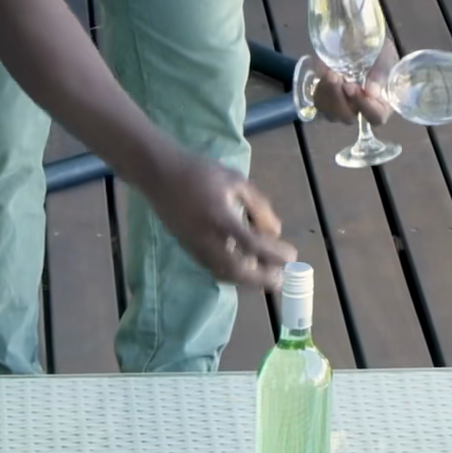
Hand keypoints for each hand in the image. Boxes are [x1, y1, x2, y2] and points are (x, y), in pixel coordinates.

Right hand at [146, 153, 295, 288]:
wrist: (159, 174)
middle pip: (238, 272)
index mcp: (222, 219)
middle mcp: (208, 239)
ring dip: (249, 280)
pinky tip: (246, 266)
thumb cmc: (200, 172)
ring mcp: (196, 247)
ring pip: (226, 275)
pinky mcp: (189, 249)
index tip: (292, 256)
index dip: (275, 256)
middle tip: (281, 278)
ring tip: (268, 274)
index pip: (254, 246)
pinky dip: (234, 274)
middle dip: (263, 279)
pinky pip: (215, 269)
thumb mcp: (236, 180)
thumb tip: (275, 231)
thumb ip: (259, 206)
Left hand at [313, 39, 397, 124]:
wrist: (358, 38)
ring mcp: (343, 107)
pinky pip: (320, 103)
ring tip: (330, 72)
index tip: (351, 87)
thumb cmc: (377, 49)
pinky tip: (324, 73)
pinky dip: (320, 89)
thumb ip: (380, 72)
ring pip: (330, 113)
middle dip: (339, 98)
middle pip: (348, 117)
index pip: (376, 116)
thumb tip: (371, 92)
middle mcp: (362, 110)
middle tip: (335, 76)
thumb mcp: (384, 55)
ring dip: (327, 93)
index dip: (364, 106)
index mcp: (383, 102)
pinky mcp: (328, 101)